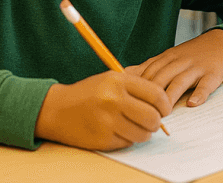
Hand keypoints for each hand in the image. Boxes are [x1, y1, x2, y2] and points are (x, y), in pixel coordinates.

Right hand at [35, 71, 171, 149]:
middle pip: (153, 117)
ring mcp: (107, 121)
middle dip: (156, 122)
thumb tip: (164, 103)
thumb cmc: (88, 93)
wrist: (57, 109)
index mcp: (118, 81)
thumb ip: (137, 88)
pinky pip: (128, 143)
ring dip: (143, 133)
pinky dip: (127, 139)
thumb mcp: (111, 79)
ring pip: (143, 134)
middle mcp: (113, 100)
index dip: (165, 105)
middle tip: (151, 121)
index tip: (164, 110)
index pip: (156, 94)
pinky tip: (117, 130)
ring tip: (134, 126)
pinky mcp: (102, 139)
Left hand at [132, 29, 222, 107]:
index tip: (128, 103)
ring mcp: (196, 68)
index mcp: (166, 59)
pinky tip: (193, 104)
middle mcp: (179, 62)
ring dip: (171, 97)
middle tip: (144, 115)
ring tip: (164, 114)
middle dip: (151, 97)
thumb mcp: (167, 57)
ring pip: (180, 82)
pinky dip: (199, 94)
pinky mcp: (212, 74)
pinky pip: (205, 85)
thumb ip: (147, 67)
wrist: (218, 43)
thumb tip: (121, 75)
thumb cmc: (188, 55)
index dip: (137, 89)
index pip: (148, 73)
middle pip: (161, 78)